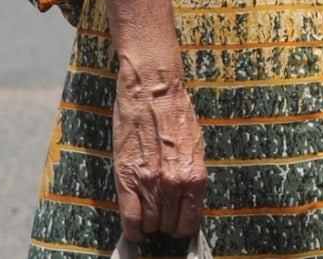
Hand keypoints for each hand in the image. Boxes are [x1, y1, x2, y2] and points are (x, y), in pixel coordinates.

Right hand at [112, 51, 205, 243]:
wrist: (153, 93)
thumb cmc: (176, 115)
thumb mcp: (195, 148)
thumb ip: (191, 177)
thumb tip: (187, 201)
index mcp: (195, 176)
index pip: (190, 223)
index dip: (183, 227)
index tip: (177, 225)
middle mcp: (175, 184)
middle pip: (169, 226)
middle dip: (165, 224)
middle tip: (162, 214)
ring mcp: (150, 184)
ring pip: (150, 225)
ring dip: (149, 224)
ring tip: (148, 212)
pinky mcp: (127, 180)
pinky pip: (130, 220)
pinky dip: (132, 229)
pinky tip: (135, 228)